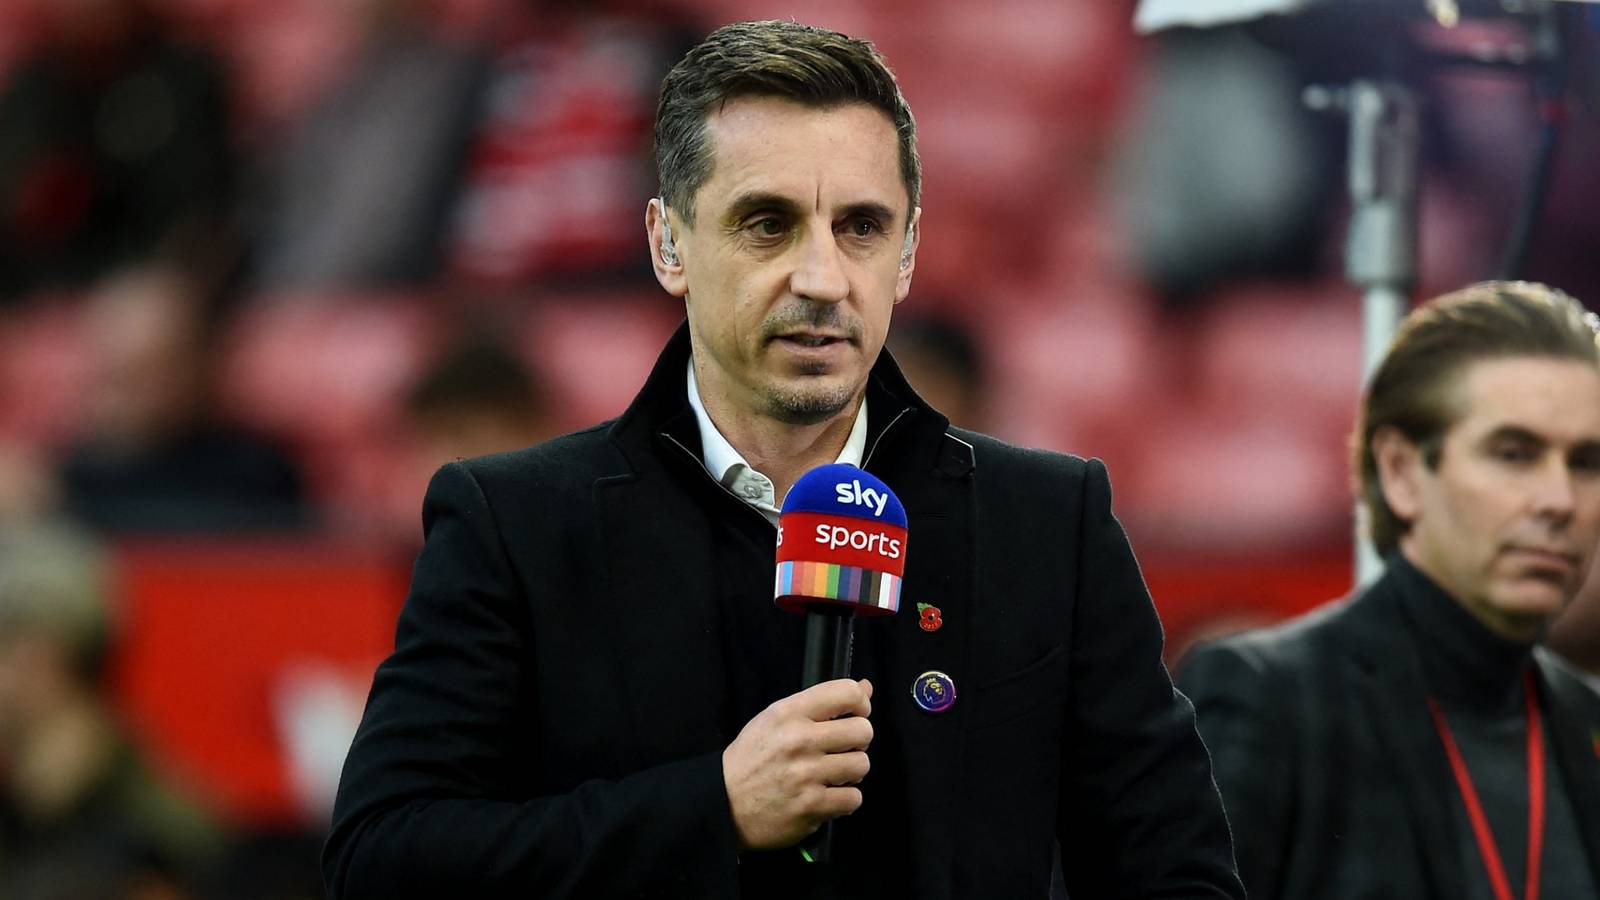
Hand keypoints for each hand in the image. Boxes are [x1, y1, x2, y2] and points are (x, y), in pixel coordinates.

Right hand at [721, 678, 873, 849]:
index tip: (855, 715)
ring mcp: (806, 774)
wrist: (723, 803)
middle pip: (863, 730)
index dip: (861, 704)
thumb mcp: (775, 719)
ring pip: (862, 765)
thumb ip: (819, 703)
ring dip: (852, 773)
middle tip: (842, 750)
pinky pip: (853, 798)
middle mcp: (800, 740)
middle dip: (858, 741)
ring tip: (833, 775)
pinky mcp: (811, 806)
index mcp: (789, 713)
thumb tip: (865, 687)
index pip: (847, 692)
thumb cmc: (750, 759)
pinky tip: (827, 795)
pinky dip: (844, 800)